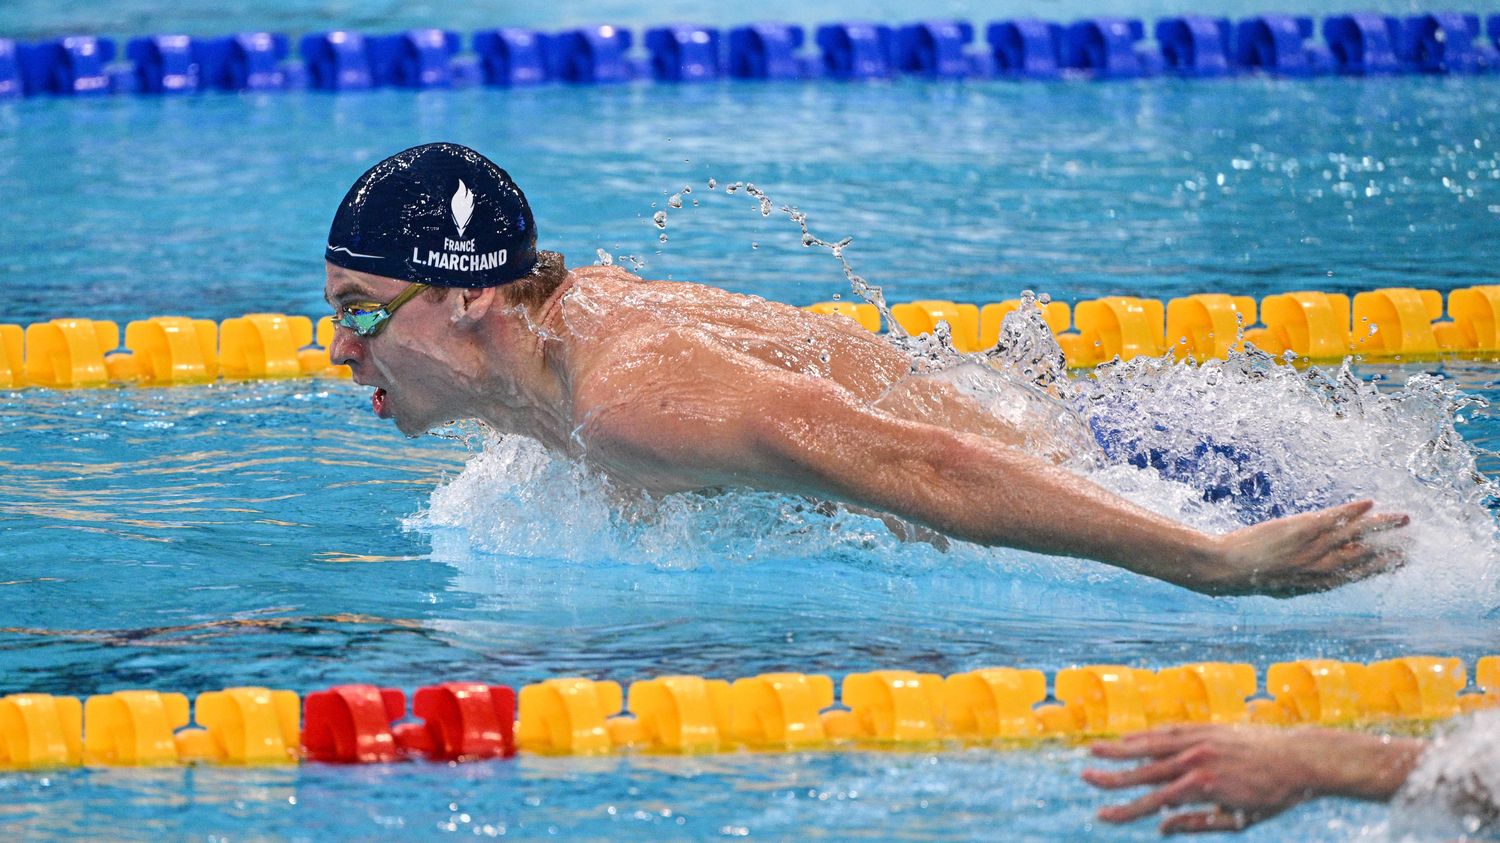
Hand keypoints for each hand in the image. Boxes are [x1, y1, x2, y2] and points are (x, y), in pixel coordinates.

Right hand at [1083, 725, 1330, 833]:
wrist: (1301, 759)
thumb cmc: (1273, 796)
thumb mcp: (1238, 820)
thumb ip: (1196, 823)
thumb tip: (1161, 827)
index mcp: (1202, 787)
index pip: (1153, 801)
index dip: (1125, 810)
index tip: (1102, 814)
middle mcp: (1195, 759)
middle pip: (1143, 770)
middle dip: (1111, 776)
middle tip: (1084, 777)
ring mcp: (1199, 740)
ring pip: (1151, 745)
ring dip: (1120, 749)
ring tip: (1094, 750)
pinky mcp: (1206, 728)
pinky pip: (1169, 732)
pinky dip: (1147, 736)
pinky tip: (1130, 739)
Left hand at [1195, 500, 1407, 596]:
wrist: (1227, 568)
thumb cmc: (1251, 577)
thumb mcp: (1285, 586)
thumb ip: (1307, 580)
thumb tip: (1321, 577)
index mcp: (1319, 584)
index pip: (1359, 575)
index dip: (1382, 567)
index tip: (1401, 560)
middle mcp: (1322, 567)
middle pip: (1366, 556)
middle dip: (1393, 549)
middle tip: (1415, 543)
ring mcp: (1314, 547)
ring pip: (1357, 534)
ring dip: (1383, 525)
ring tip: (1404, 519)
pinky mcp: (1302, 528)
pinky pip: (1334, 517)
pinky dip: (1353, 510)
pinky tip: (1370, 503)